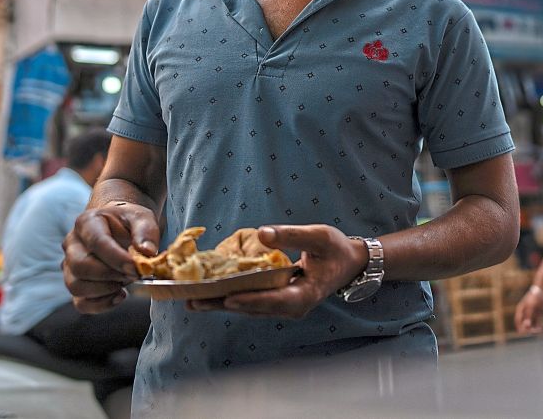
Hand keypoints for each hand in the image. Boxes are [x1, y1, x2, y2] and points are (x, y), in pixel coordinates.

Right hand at [63, 202, 159, 313]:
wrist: (119, 227)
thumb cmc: (128, 222)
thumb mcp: (142, 217)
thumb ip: (146, 231)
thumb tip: (147, 252)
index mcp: (87, 223)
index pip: (97, 243)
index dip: (117, 258)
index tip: (135, 268)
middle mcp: (72, 244)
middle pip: (81, 267)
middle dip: (110, 275)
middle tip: (133, 274)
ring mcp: (69, 265)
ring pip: (77, 287)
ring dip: (106, 290)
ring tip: (126, 280)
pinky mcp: (75, 284)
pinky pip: (81, 303)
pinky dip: (102, 304)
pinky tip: (120, 295)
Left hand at [188, 225, 365, 318]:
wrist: (349, 263)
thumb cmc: (336, 249)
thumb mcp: (319, 236)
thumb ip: (291, 235)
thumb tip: (262, 233)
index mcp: (306, 294)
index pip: (275, 300)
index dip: (251, 299)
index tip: (228, 298)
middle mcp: (294, 307)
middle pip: (255, 308)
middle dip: (224, 304)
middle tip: (194, 301)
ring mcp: (285, 306)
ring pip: (250, 308)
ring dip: (222, 304)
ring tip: (193, 300)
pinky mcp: (278, 301)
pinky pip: (253, 302)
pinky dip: (232, 298)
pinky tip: (212, 294)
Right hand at [514, 286, 542, 334]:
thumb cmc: (535, 297)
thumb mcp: (531, 306)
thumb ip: (528, 316)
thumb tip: (527, 326)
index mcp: (520, 310)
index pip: (518, 321)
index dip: (520, 327)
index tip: (523, 333)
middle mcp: (525, 313)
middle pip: (524, 324)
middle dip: (528, 329)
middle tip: (533, 332)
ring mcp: (532, 314)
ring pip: (531, 325)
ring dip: (534, 329)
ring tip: (538, 331)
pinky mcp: (538, 315)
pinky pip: (538, 323)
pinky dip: (539, 327)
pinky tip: (541, 329)